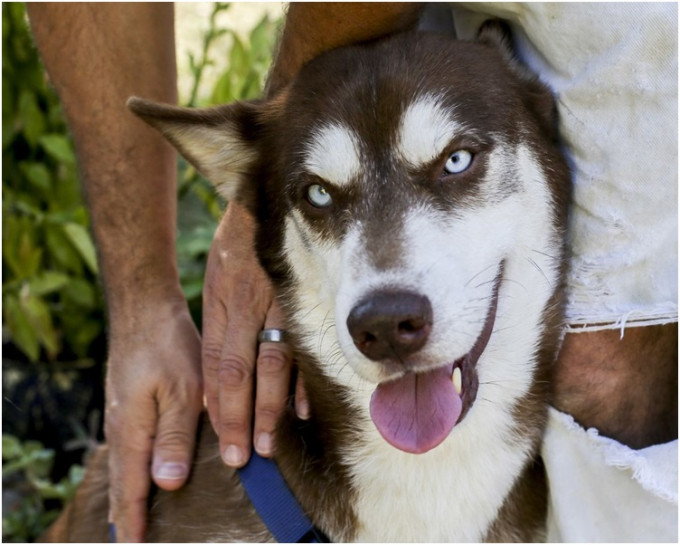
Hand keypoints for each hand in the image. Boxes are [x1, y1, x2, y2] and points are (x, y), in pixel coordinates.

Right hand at [104, 297, 202, 541]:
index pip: (131, 489)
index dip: (134, 521)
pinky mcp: (127, 404)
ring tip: (132, 521)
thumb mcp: (181, 392)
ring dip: (127, 496)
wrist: (143, 310)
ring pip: (123, 466)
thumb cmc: (166, 348)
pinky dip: (131, 471)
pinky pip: (127, 449)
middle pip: (121, 483)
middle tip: (131, 543)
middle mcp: (121, 429)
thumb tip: (165, 483)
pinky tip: (141, 473)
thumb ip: (174, 436)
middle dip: (126, 516)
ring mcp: (121, 416)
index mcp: (132, 432)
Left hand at [202, 202, 308, 466]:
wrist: (262, 197)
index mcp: (220, 303)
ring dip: (269, 407)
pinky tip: (300, 409)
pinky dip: (301, 378)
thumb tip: (219, 372)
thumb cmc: (238, 245)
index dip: (217, 406)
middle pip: (239, 371)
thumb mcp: (217, 279)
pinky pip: (301, 343)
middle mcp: (245, 306)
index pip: (216, 365)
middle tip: (240, 457)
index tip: (221, 439)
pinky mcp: (301, 296)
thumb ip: (221, 323)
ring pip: (270, 363)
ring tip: (268, 444)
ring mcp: (274, 302)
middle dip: (238, 418)